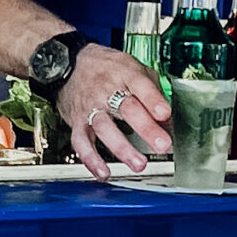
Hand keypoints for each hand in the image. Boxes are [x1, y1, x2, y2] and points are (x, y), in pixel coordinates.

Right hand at [57, 43, 171, 180]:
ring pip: (105, 128)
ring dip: (122, 148)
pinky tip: (104, 173)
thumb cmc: (106, 68)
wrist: (68, 64)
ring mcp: (91, 107)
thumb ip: (153, 92)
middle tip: (162, 145)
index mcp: (125, 74)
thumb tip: (168, 121)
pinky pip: (82, 142)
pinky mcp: (77, 122)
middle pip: (127, 109)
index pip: (141, 84)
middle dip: (146, 128)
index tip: (165, 113)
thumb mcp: (133, 69)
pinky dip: (91, 159)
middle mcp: (107, 91)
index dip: (153, 99)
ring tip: (139, 164)